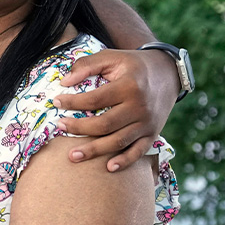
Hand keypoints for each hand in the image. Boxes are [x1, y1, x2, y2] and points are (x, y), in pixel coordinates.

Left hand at [53, 48, 176, 171]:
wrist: (167, 73)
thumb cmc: (133, 65)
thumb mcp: (111, 56)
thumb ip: (86, 65)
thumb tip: (64, 82)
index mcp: (129, 86)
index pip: (95, 99)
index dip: (73, 102)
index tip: (56, 101)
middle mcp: (139, 107)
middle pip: (104, 124)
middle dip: (79, 128)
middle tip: (60, 127)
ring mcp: (147, 123)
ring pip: (118, 142)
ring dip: (94, 151)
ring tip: (72, 155)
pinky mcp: (152, 134)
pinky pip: (138, 152)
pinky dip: (124, 162)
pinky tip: (108, 168)